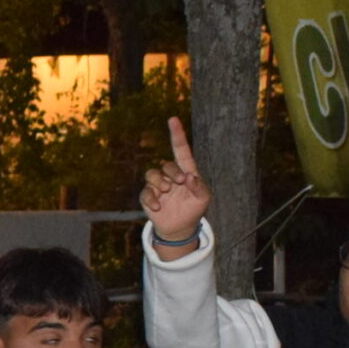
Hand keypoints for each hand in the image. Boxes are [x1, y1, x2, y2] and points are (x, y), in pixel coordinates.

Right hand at [139, 116, 209, 256]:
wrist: (180, 228)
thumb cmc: (194, 209)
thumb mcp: (203, 198)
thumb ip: (199, 187)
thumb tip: (189, 177)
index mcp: (185, 171)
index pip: (181, 150)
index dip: (177, 134)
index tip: (173, 119)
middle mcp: (170, 176)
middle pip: (166, 165)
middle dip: (171, 172)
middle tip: (177, 183)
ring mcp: (158, 186)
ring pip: (152, 174)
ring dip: (158, 181)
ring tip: (166, 191)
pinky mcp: (148, 197)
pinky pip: (145, 193)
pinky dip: (150, 198)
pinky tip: (158, 206)